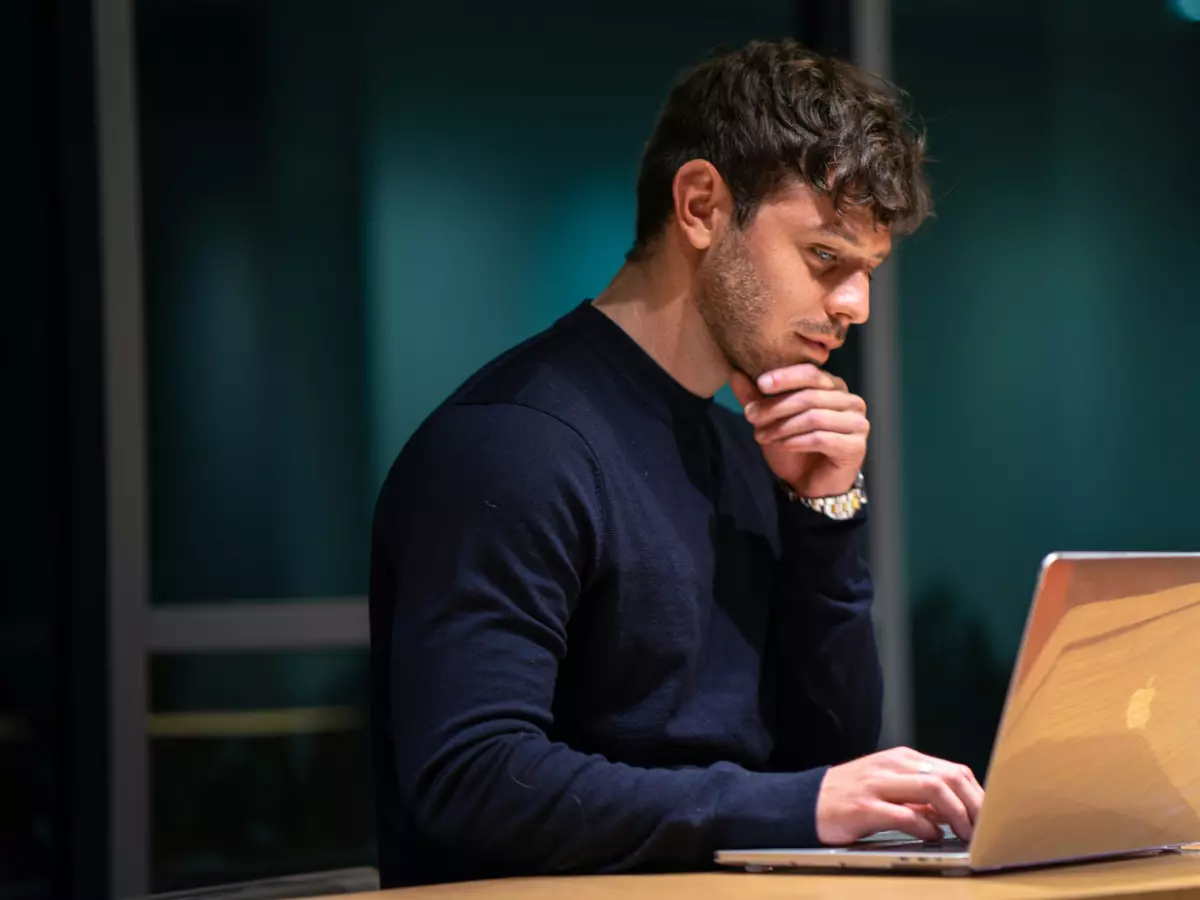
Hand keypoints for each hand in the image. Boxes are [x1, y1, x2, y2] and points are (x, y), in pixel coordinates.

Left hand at [728, 365, 867, 497]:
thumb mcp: (770, 420)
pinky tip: (782, 446)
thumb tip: (734, 374)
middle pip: (810, 396)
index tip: (760, 384)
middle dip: (776, 406)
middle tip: (751, 417)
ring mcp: (857, 423)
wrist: (810, 484)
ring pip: (814, 417)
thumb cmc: (794, 447)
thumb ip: (755, 398)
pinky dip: (797, 442)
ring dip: (783, 426)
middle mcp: (851, 401)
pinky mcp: (856, 447)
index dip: (786, 377)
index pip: (812, 373)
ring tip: (761, 436)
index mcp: (834, 387)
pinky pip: (822, 439)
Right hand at [816, 747, 985, 844]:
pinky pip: (905, 814)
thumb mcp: (890, 788)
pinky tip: (931, 836)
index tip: (987, 818)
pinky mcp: (864, 807)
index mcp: (902, 759)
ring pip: (932, 788)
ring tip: (963, 834)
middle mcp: (892, 766)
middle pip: (949, 777)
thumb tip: (956, 812)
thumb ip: (921, 797)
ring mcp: (878, 784)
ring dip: (956, 814)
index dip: (977, 796)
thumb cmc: (852, 797)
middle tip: (983, 829)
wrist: (807, 803)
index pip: (953, 770)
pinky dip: (925, 826)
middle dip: (974, 805)